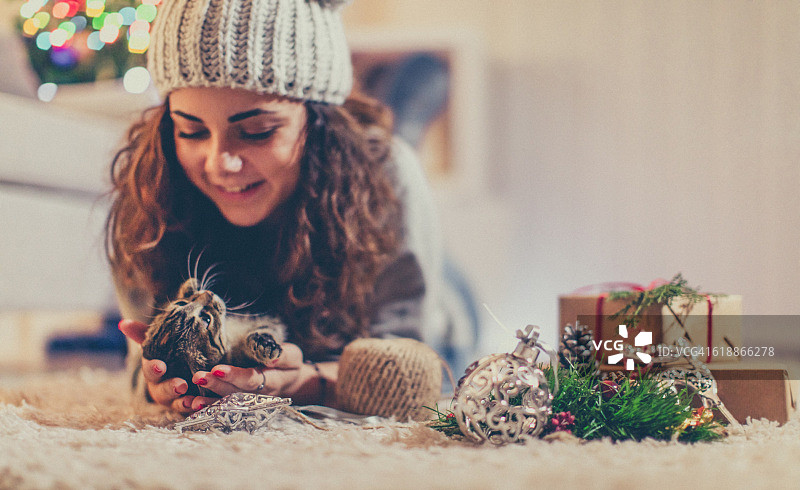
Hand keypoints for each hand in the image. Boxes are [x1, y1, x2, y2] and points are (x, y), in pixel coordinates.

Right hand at [118, 319, 196, 413]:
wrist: (189, 368)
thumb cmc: (170, 354)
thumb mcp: (159, 342)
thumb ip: (143, 334)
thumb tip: (123, 324)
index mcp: (154, 372)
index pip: (151, 370)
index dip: (154, 368)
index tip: (161, 365)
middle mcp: (162, 388)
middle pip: (162, 391)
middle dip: (170, 388)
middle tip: (181, 384)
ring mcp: (175, 400)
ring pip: (177, 403)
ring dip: (183, 402)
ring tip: (191, 400)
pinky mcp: (189, 406)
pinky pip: (192, 410)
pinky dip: (196, 408)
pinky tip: (202, 405)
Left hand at [190, 343, 324, 406]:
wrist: (290, 384)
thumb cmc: (288, 365)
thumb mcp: (293, 356)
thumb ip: (284, 356)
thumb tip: (273, 358)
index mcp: (270, 382)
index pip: (251, 379)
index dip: (235, 376)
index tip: (218, 369)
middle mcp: (256, 396)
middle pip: (234, 394)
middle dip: (215, 387)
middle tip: (198, 377)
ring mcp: (245, 403)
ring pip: (225, 405)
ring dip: (207, 402)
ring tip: (189, 399)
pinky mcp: (236, 405)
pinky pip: (220, 409)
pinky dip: (205, 409)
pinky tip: (188, 406)